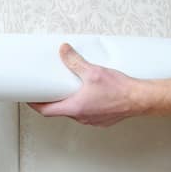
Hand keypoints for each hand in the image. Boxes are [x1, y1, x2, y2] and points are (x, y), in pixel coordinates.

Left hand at [28, 43, 142, 125]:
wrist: (140, 99)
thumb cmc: (119, 89)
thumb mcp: (93, 71)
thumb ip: (75, 61)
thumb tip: (63, 51)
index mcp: (75, 108)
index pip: (46, 111)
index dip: (35, 104)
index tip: (30, 98)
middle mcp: (82, 117)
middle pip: (60, 111)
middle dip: (54, 100)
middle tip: (51, 88)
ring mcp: (93, 120)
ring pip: (75, 112)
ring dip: (70, 102)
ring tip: (71, 88)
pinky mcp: (103, 119)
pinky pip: (87, 113)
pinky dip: (84, 105)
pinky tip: (90, 94)